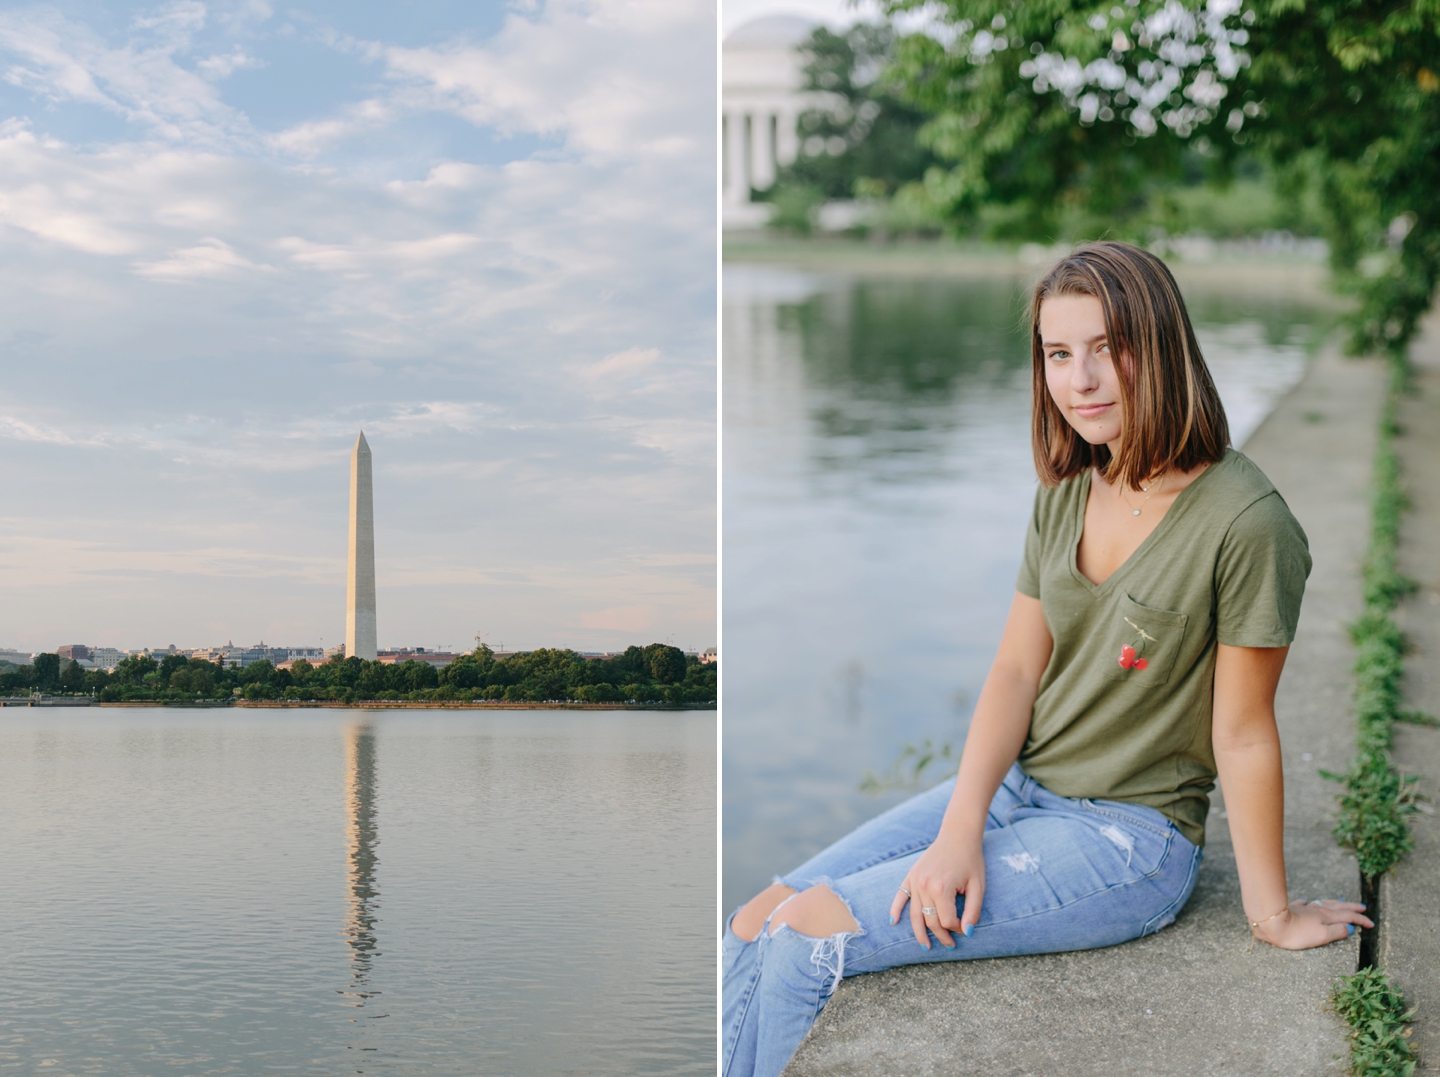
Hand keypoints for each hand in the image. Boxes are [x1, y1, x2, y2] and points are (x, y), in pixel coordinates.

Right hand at [888, 828, 984, 949]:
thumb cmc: (971, 861)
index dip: (958, 929)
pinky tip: (893, 922)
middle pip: (930, 920)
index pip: (947, 920)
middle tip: (950, 945)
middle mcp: (924, 885)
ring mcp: (915, 880)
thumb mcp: (978, 887)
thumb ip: (973, 911)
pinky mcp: (910, 875)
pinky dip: (895, 909)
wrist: (958, 836)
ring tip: (925, 946)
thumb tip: (968, 933)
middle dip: (941, 935)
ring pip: (915, 914)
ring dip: (919, 932)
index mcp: (942, 888)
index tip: (966, 929)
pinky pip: (900, 896)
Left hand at [1253, 899, 1372, 949]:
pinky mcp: (1292, 908)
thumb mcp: (1322, 936)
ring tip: (1342, 901)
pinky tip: (1307, 900)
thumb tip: (1350, 928)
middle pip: (1338, 907)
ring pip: (1323, 903)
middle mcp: (1317, 910)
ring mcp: (1304, 908)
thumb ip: (1337, 932)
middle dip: (1351, 907)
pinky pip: (1303, 903)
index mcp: (1327, 916)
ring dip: (1335, 903)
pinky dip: (1308, 902)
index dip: (1361, 920)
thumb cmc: (1298, 933)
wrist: (1273, 924)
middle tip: (1362, 907)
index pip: (1348, 917)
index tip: (1371, 924)